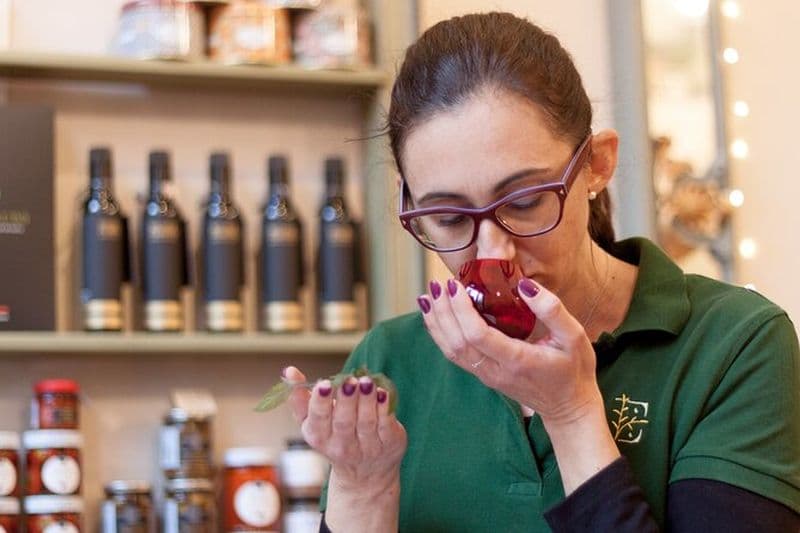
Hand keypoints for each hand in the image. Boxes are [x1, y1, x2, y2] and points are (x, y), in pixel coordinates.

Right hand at [284, 366, 406, 490]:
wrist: (366, 473)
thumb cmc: (335, 436)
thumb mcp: (313, 421)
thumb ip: (300, 397)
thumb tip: (289, 370)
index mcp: (318, 437)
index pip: (318, 419)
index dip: (320, 402)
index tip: (323, 384)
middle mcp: (342, 446)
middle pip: (344, 421)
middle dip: (346, 399)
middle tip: (349, 380)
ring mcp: (367, 447)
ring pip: (366, 421)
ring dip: (366, 400)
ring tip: (366, 381)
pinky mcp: (389, 444)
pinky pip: (386, 424)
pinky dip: (384, 408)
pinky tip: (382, 392)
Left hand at [419, 278, 602, 426]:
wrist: (569, 408)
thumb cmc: (574, 370)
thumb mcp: (574, 337)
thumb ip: (551, 310)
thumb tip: (524, 285)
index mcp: (517, 360)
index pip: (477, 335)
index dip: (461, 309)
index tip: (456, 284)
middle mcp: (495, 371)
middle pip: (457, 341)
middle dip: (443, 310)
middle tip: (438, 283)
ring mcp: (486, 376)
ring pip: (451, 350)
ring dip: (436, 322)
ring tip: (428, 295)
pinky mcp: (483, 375)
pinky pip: (454, 355)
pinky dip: (440, 334)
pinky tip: (435, 316)